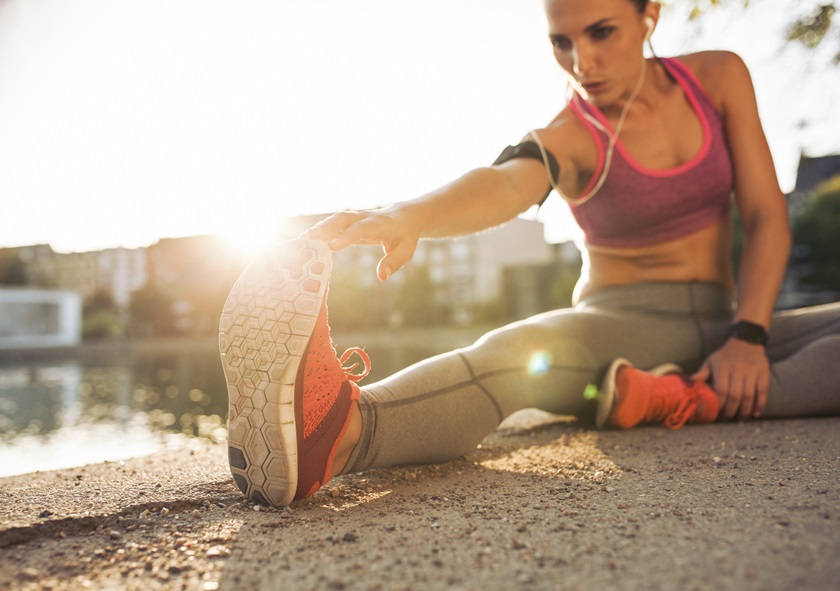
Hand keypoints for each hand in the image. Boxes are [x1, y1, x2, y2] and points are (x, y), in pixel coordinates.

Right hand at [303, 208, 420, 280]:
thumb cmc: (405, 236)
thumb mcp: (406, 250)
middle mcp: (366, 217)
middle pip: (344, 219)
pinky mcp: (352, 221)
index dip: (347, 236)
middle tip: (308, 239)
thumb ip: (394, 262)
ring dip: (320, 227)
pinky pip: (335, 223)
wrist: (405, 215)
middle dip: (326, 227)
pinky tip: (306, 239)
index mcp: (381, 224)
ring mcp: (358, 217)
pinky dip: (321, 229)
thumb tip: (381, 276)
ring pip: (337, 219)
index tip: (332, 246)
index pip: (362, 228)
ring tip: (302, 239)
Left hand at [691, 338, 769, 419]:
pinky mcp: (764, 372)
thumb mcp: (710, 362)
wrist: (745, 343)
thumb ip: (702, 373)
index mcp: (722, 366)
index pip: (721, 390)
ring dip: (745, 410)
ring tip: (740, 418)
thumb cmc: (724, 357)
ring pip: (749, 396)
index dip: (720, 404)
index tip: (716, 413)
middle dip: (731, 411)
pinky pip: (763, 391)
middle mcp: (738, 368)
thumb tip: (690, 383)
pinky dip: (760, 404)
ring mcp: (752, 370)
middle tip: (727, 418)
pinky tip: (754, 413)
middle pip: (735, 396)